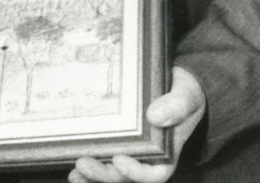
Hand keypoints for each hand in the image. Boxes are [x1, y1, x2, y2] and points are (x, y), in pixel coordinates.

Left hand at [68, 67, 205, 182]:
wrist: (175, 85)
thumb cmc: (183, 92)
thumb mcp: (187, 95)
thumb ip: (177, 105)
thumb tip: (155, 117)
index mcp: (168, 152)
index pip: (155, 173)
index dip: (137, 172)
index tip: (120, 160)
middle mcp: (148, 158)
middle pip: (126, 176)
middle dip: (105, 174)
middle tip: (83, 164)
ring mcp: (131, 152)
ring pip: (112, 173)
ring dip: (93, 176)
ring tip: (75, 173)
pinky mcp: (115, 142)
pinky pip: (102, 160)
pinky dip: (89, 168)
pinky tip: (73, 167)